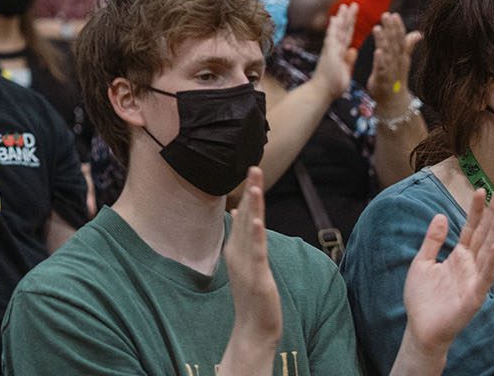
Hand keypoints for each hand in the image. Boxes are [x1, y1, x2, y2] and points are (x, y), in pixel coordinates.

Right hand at [224, 168, 282, 355]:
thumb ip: (244, 237)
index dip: (250, 192)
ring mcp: (246, 263)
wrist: (253, 327)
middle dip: (251, 191)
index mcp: (236, 247)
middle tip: (254, 167)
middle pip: (246, 215)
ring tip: (255, 186)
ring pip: (250, 229)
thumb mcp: (247, 261)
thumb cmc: (252, 295)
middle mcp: (238, 251)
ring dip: (252, 207)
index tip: (253, 170)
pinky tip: (257, 220)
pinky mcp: (256, 276)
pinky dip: (255, 235)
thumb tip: (241, 211)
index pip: (244, 214)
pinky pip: (256, 252)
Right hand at [309, 2, 357, 98]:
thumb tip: (353, 49)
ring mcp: (330, 50)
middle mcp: (334, 48)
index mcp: (340, 53)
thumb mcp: (345, 71)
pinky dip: (333, 28)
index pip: (347, 36)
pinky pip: (332, 38)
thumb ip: (349, 60)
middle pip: (343, 29)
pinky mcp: (328, 53)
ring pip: (337, 31)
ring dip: (342, 18)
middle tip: (353, 4)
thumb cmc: (332, 86)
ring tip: (346, 6)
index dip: (351, 25)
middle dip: (348, 17)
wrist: (322, 93)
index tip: (353, 14)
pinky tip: (335, 19)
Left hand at [366, 12, 421, 111]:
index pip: (400, 40)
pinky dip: (381, 60)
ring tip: (377, 28)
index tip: (394, 14)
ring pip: (387, 54)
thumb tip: (418, 33)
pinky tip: (378, 52)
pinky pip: (382, 69)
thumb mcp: (402, 61)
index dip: (398, 27)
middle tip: (386, 15)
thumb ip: (408, 46)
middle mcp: (398, 62)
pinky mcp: (383, 79)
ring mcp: (391, 70)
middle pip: (395, 43)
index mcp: (401, 57)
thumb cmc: (396, 78)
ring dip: (383, 41)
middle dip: (391, 29)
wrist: (393, 102)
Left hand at [402, 188, 493, 355]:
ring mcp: (474, 280)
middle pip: (485, 235)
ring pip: (489, 252)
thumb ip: (433, 241)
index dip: (476, 210)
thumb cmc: (423, 298)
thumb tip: (442, 215)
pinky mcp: (474, 297)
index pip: (471, 229)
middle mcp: (470, 266)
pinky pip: (485, 277)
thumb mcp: (422, 262)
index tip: (481, 189)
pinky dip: (492, 262)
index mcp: (459, 257)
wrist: (421, 328)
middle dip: (493, 214)